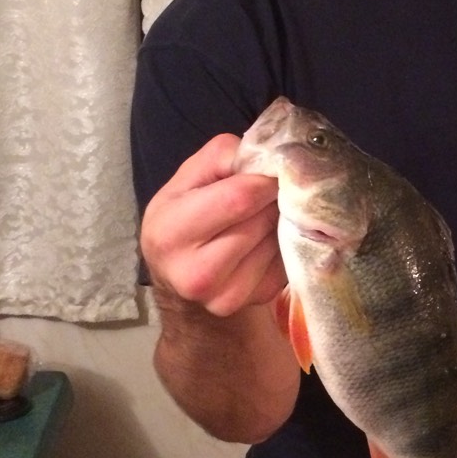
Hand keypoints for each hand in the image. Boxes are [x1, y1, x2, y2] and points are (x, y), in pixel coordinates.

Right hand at [140, 134, 284, 316]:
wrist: (178, 276)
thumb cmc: (183, 216)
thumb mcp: (187, 179)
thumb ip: (220, 156)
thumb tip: (264, 155)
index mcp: (170, 232)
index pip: (238, 198)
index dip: (262, 180)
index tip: (271, 172)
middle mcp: (195, 273)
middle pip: (261, 221)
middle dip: (274, 200)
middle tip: (274, 192)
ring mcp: (225, 295)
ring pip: (277, 243)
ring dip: (281, 223)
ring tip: (269, 214)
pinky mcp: (253, 301)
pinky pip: (286, 264)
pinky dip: (285, 246)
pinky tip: (270, 239)